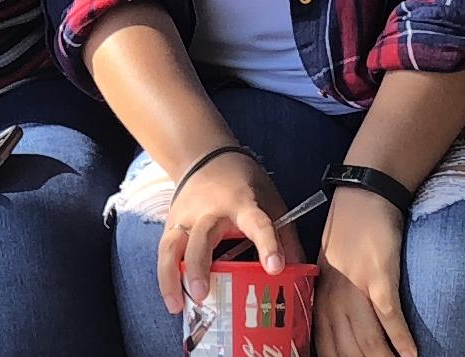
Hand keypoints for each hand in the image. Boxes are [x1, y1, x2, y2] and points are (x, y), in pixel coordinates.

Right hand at [157, 151, 295, 310]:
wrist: (206, 158)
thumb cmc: (244, 185)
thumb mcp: (271, 202)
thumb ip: (285, 237)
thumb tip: (299, 274)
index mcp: (243, 203)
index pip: (257, 223)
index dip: (267, 245)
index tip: (275, 268)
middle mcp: (210, 210)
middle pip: (202, 237)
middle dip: (199, 266)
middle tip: (202, 295)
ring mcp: (186, 217)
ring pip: (172, 246)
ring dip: (172, 276)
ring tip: (178, 306)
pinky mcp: (171, 225)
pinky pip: (165, 253)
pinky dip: (166, 277)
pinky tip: (173, 301)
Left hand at [313, 188, 419, 356]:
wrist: (364, 196)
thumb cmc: (349, 234)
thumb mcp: (329, 270)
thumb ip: (331, 300)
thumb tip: (341, 331)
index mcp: (319, 299)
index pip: (325, 348)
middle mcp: (333, 298)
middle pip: (347, 350)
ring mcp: (356, 288)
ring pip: (368, 340)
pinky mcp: (379, 276)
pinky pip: (389, 317)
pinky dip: (401, 339)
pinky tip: (412, 354)